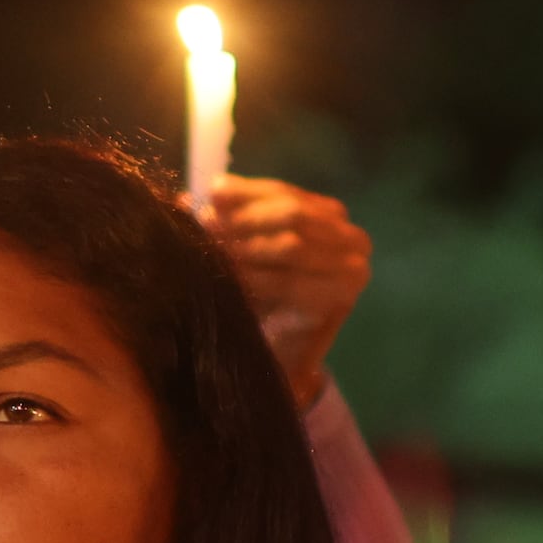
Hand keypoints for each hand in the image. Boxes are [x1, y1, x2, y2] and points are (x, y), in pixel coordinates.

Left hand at [203, 176, 372, 411]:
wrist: (281, 350)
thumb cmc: (263, 295)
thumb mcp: (247, 247)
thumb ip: (230, 220)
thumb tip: (189, 196)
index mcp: (332, 215)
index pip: (287, 192)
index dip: (246, 192)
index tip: (210, 193)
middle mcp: (352, 237)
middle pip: (293, 214)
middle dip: (244, 219)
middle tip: (206, 225)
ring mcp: (352, 269)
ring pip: (292, 245)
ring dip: (246, 247)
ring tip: (212, 251)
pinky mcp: (340, 299)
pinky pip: (291, 282)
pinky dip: (257, 279)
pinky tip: (231, 280)